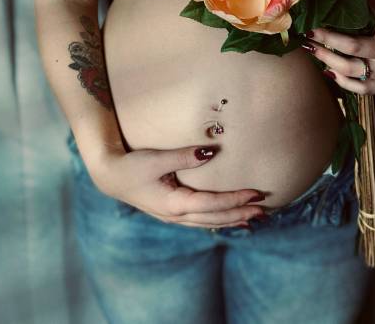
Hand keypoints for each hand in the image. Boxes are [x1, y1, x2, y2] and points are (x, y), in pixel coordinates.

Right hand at [90, 145, 266, 228]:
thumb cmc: (131, 165)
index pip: (213, 204)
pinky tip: (227, 218)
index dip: (236, 199)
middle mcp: (176, 215)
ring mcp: (173, 217)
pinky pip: (201, 220)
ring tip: (254, 218)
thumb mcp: (156, 158)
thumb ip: (184, 156)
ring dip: (232, 220)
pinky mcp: (171, 212)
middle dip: (240, 214)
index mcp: (174, 204)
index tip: (256, 194)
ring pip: (209, 222)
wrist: (109, 176)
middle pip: (215, 218)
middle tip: (264, 209)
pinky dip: (218, 220)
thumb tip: (210, 152)